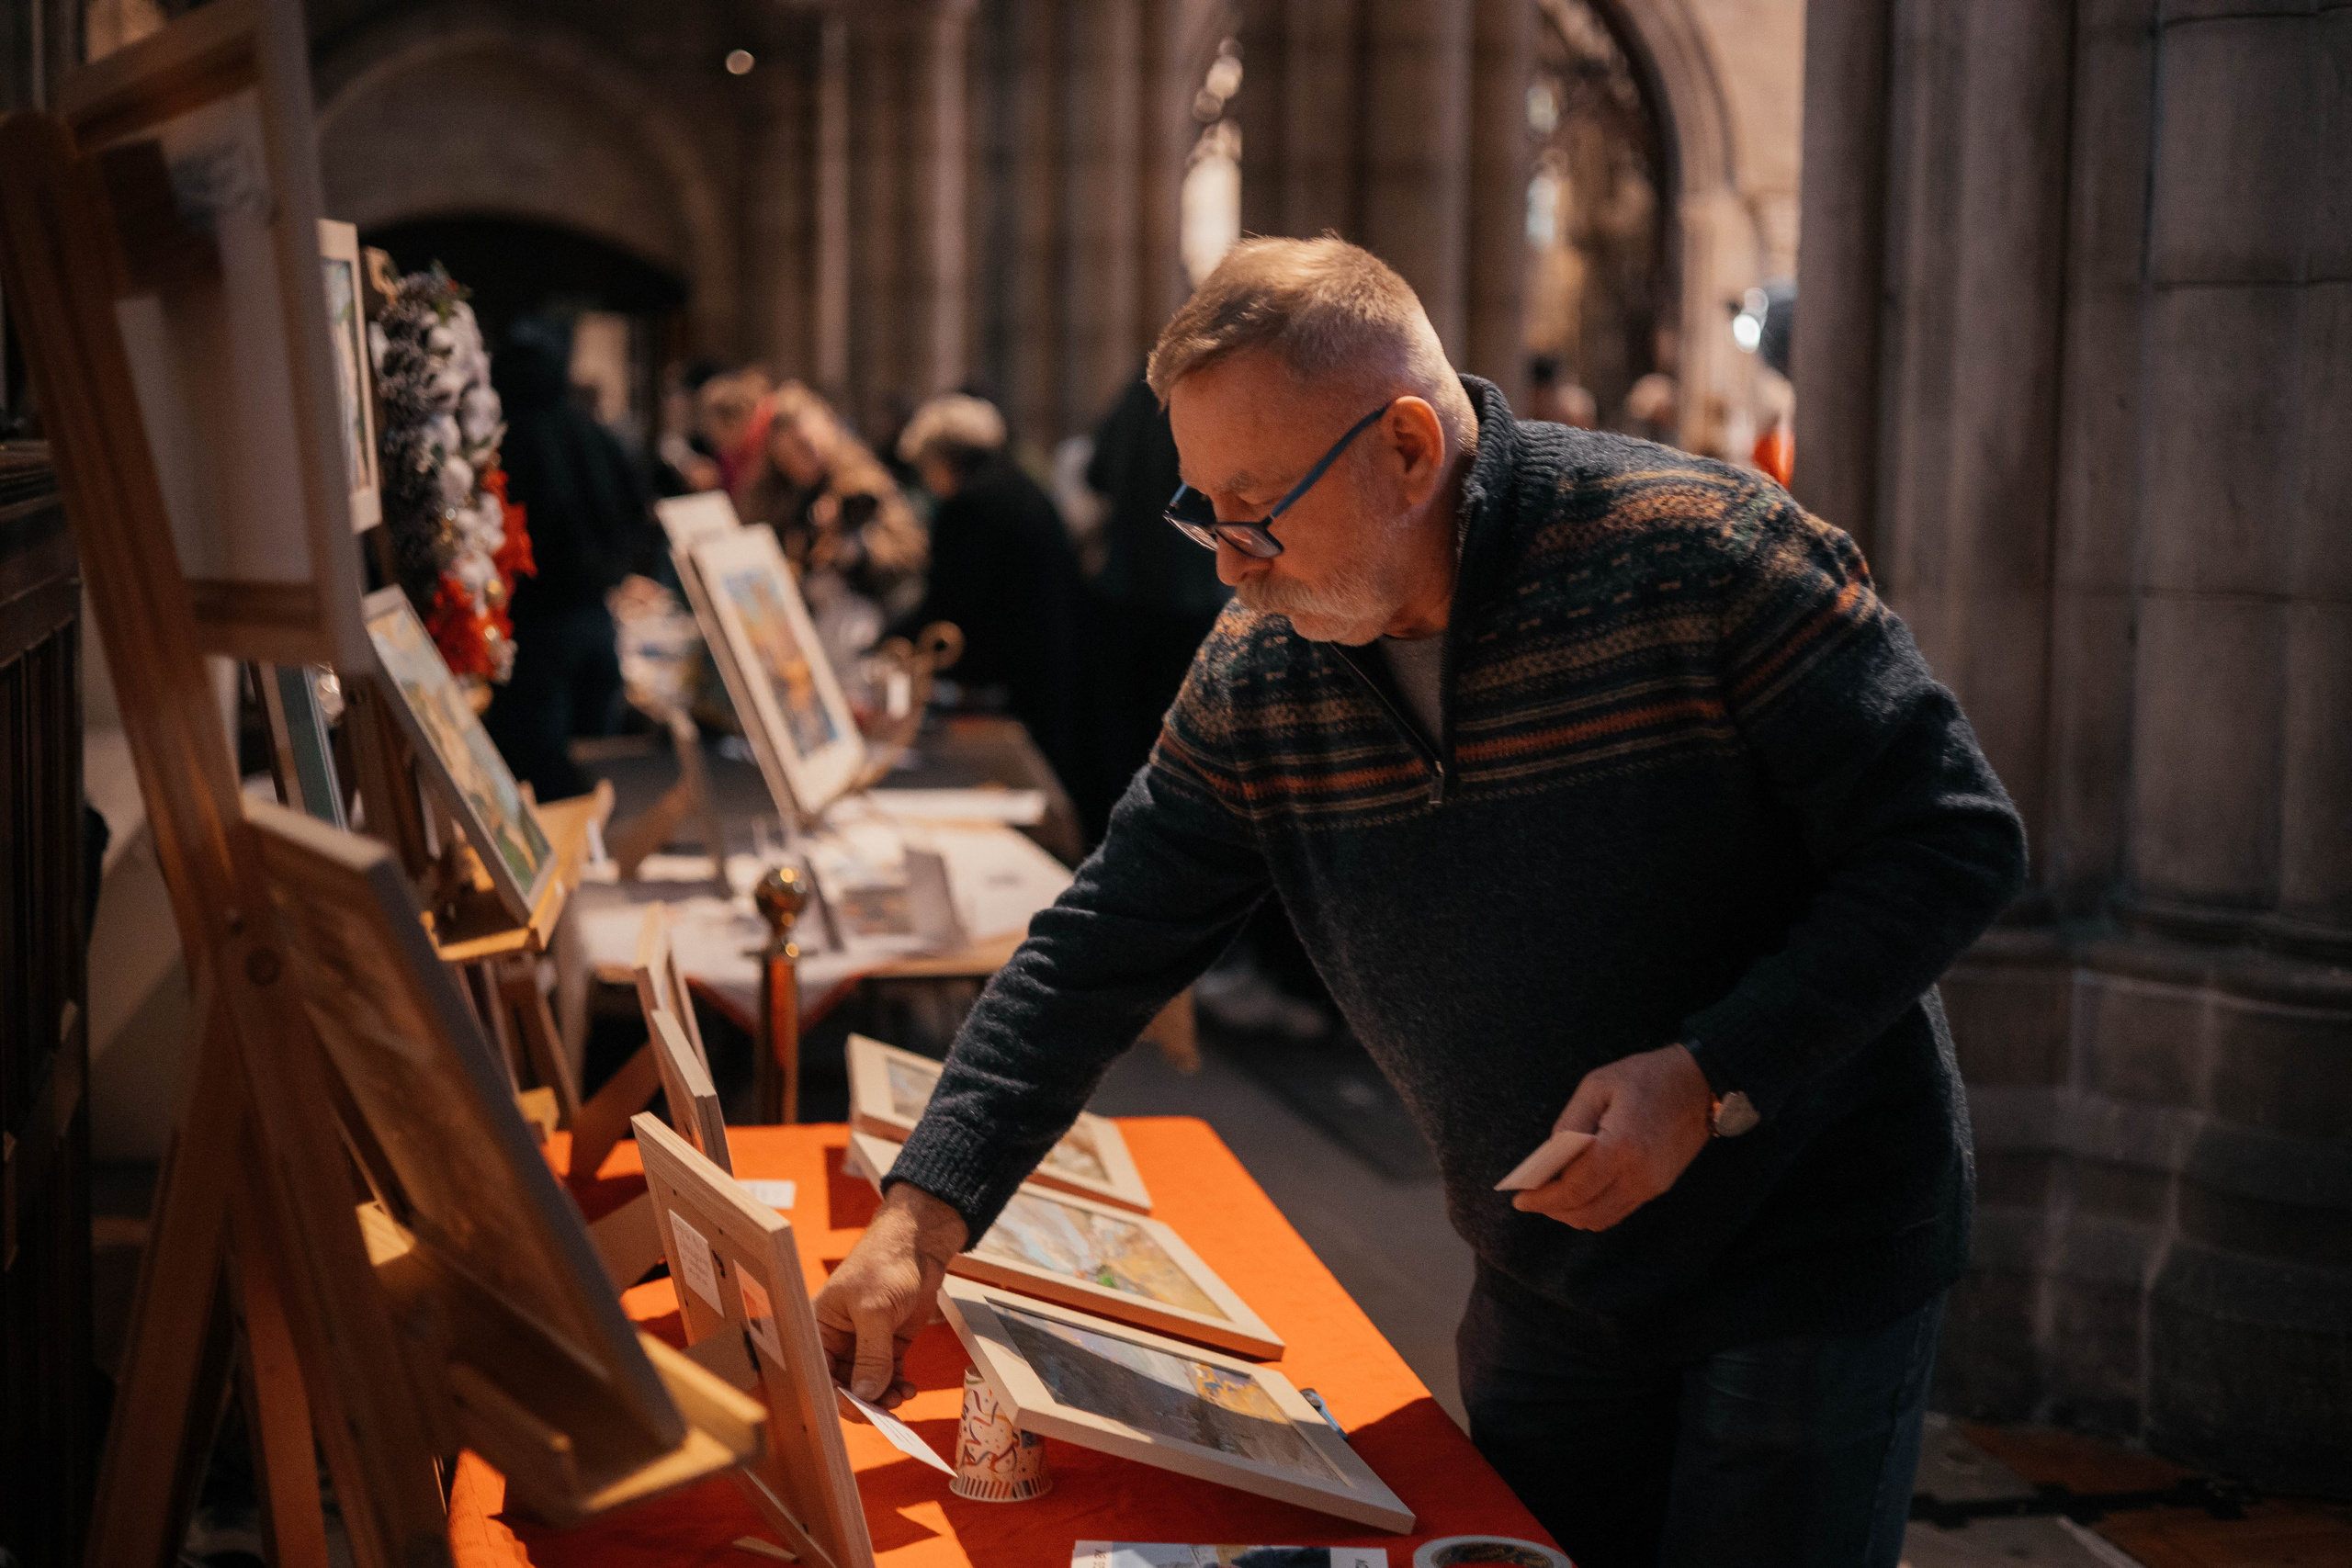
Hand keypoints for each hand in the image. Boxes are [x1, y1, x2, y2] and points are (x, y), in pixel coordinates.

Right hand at [813, 1183, 967, 1407]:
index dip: (838, 1397)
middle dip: (865, 1401)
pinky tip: (908, 1389)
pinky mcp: (887, 1344)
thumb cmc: (884, 1264)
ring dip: (883, 1397)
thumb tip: (866, 1395)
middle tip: (887, 1411)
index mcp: (818, 1329)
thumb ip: (872, 1355)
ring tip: (901, 1398)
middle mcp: (837, 1341)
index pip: (820, 1374)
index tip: (862, 1412)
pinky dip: (896, 1386)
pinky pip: (888, 1375)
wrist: (917, 1245)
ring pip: (868, 1384)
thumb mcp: (874, 1310)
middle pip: (843, 1385)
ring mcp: (863, 1344)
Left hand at [1511, 1043, 1712, 1231]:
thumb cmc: (1645, 1077)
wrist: (1700, 1084)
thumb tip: (1550, 1156)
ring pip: (1602, 1218)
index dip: (1543, 1199)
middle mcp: (1638, 1174)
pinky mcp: (1658, 1187)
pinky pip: (1619, 1211)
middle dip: (1554, 1210)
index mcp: (1620, 1146)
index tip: (1521, 1200)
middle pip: (1586, 1212)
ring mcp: (1651, 1185)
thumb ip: (1570, 1123)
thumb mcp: (1597, 1086)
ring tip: (1552, 1199)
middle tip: (1533, 1199)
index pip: (1574, 1189)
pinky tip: (1580, 1194)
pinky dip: (1594, 1210)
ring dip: (1573, 1214)